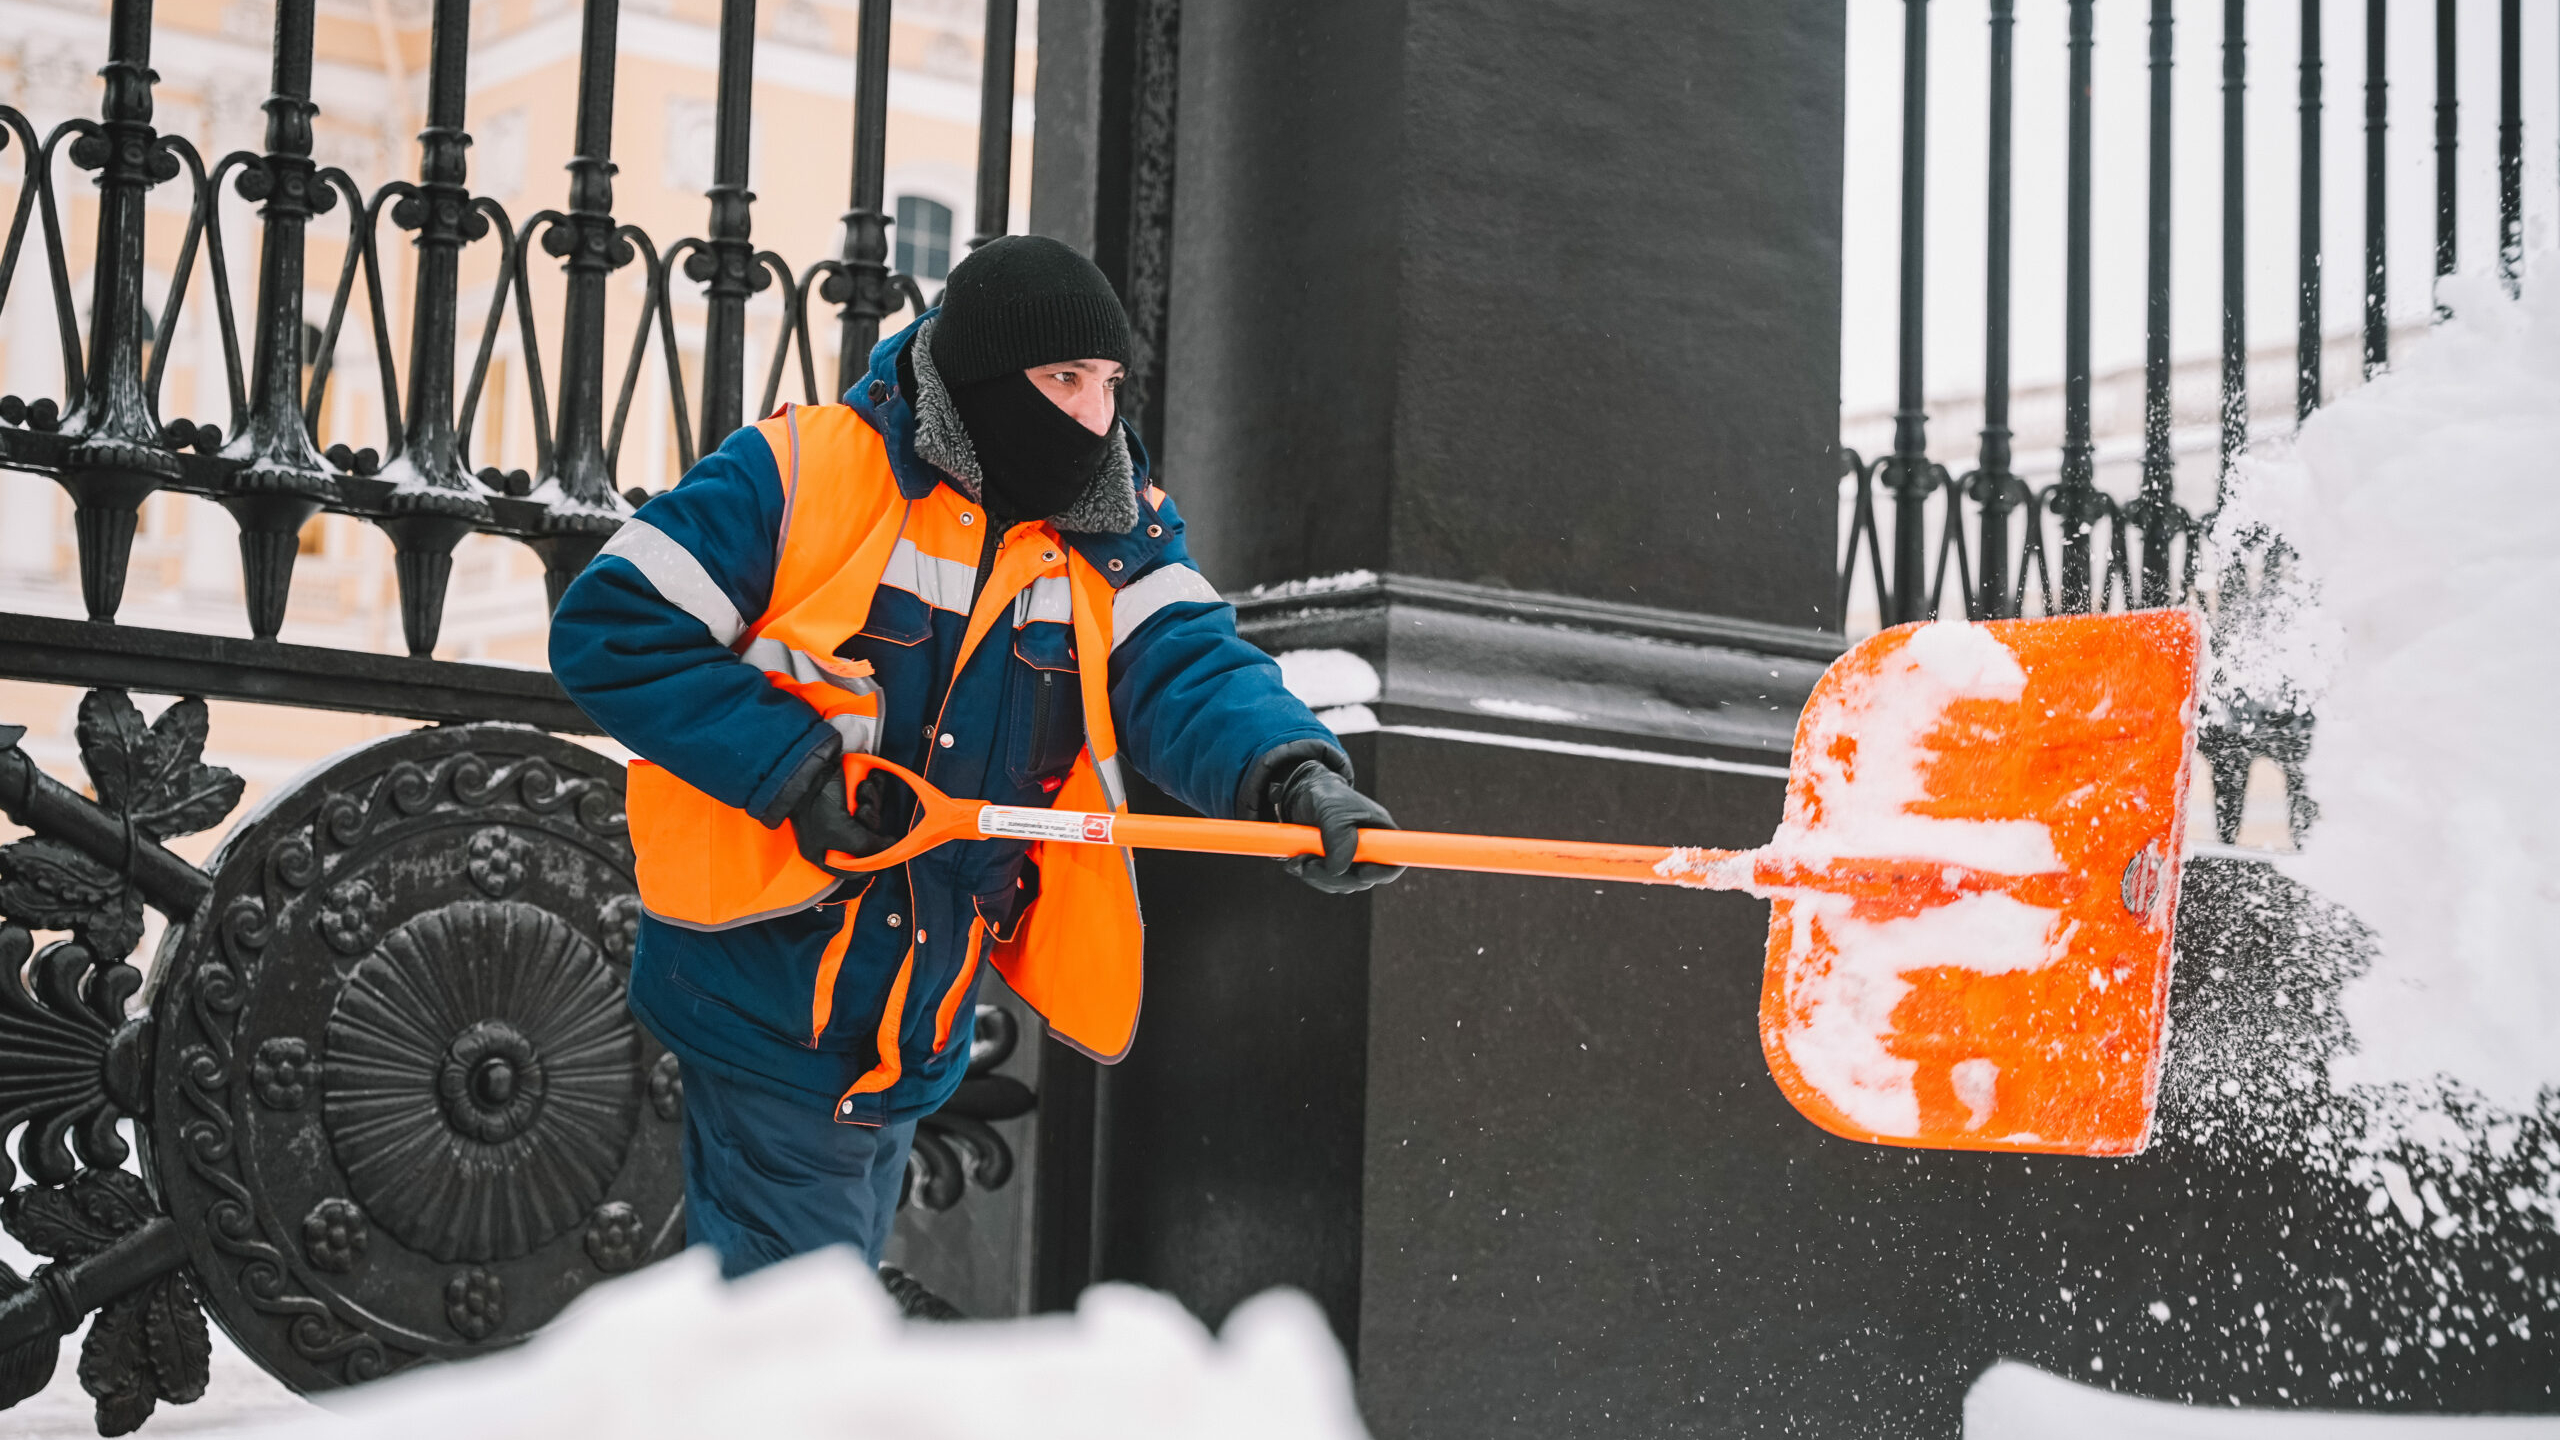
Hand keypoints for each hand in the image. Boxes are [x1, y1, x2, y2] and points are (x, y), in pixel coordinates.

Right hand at [790, 766, 908, 873]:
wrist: (809, 767)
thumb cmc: (817, 805)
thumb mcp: (843, 834)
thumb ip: (868, 846)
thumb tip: (890, 848)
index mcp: (822, 852)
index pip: (850, 868)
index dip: (869, 862)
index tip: (884, 853)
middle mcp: (832, 835)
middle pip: (866, 839)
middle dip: (869, 821)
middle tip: (862, 810)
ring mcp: (841, 813)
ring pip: (871, 814)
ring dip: (872, 800)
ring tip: (862, 790)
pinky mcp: (849, 793)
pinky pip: (872, 795)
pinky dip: (874, 787)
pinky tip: (871, 779)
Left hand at [1272, 760, 1404, 893]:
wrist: (1301, 794)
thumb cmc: (1324, 796)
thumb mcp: (1332, 811)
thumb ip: (1338, 838)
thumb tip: (1338, 870)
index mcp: (1380, 832)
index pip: (1394, 862)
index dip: (1382, 873)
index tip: (1362, 872)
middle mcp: (1368, 849)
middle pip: (1363, 880)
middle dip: (1336, 877)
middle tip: (1311, 865)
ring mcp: (1350, 859)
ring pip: (1341, 884)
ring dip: (1317, 876)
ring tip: (1299, 857)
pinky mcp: (1332, 864)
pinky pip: (1324, 881)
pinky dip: (1308, 874)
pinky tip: (1296, 861)